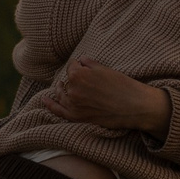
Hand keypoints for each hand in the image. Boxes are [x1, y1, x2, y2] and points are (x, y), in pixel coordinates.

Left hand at [35, 58, 172, 137]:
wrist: (135, 106)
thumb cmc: (123, 86)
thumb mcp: (105, 69)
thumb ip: (89, 64)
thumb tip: (80, 61)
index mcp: (79, 74)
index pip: (72, 67)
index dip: (79, 66)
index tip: (84, 67)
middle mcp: (73, 90)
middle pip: (68, 81)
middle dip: (73, 79)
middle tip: (84, 80)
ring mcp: (73, 105)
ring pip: (62, 94)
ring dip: (61, 89)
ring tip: (61, 86)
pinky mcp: (77, 117)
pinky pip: (58, 111)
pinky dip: (50, 105)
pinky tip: (45, 99)